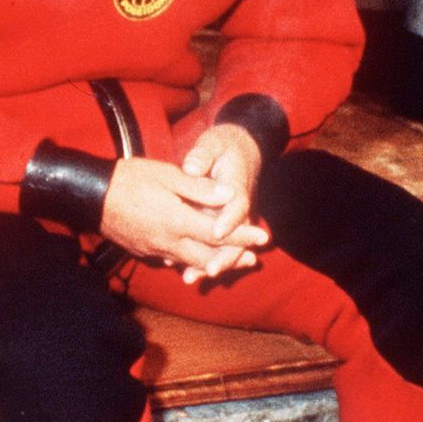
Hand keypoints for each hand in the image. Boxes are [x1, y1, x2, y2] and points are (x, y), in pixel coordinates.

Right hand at [99, 156, 269, 278]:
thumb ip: (198, 188)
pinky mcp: (143, 251)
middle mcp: (168, 241)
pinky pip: (171, 260)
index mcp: (177, 220)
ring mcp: (155, 249)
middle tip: (253, 259)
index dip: (243, 236)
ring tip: (229, 265)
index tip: (263, 237)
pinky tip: (193, 261)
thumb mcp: (166, 175)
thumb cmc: (128, 179)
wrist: (89, 196)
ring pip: (190, 263)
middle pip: (208, 256)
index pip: (218, 233)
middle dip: (232, 258)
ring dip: (212, 264)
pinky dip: (187, 263)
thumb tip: (228, 196)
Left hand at [178, 124, 269, 283]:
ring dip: (211, 263)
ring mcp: (233, 219)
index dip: (229, 220)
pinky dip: (203, 259)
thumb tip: (191, 167)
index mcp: (237, 186)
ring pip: (227, 247)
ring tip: (190, 278)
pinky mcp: (224, 225)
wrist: (240, 150)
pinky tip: (183, 270)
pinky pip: (217, 246)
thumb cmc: (223, 146)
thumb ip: (203, 155)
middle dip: (224, 255)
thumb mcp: (214, 143)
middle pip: (236, 237)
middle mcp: (238, 207)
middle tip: (209, 271)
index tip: (217, 232)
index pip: (237, 206)